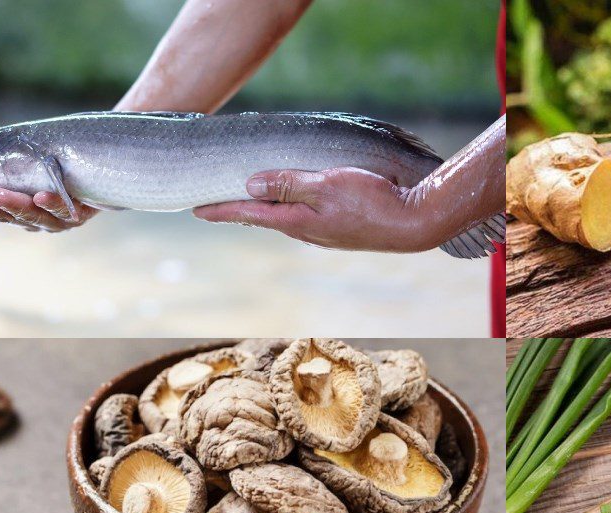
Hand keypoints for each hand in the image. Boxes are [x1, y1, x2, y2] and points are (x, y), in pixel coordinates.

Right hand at [0, 136, 96, 232]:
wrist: (99, 166)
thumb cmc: (53, 165)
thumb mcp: (19, 157)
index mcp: (15, 209)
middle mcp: (34, 219)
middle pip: (7, 216)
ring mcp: (56, 219)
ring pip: (33, 216)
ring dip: (15, 205)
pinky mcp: (79, 213)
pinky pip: (66, 210)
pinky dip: (53, 203)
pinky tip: (41, 195)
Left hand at [193, 168, 432, 252]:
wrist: (414, 223)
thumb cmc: (374, 202)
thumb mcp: (328, 185)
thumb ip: (290, 183)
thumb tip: (251, 184)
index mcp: (298, 221)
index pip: (249, 214)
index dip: (221, 209)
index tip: (195, 209)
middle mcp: (307, 230)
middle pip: (264, 217)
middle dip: (239, 208)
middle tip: (214, 200)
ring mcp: (325, 232)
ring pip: (285, 216)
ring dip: (265, 207)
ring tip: (248, 196)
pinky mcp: (341, 228)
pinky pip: (305, 215)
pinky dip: (290, 205)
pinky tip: (294, 198)